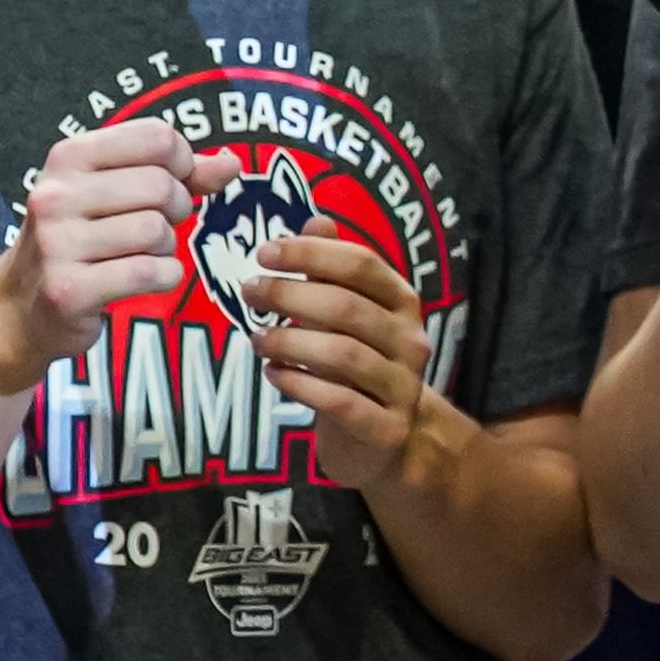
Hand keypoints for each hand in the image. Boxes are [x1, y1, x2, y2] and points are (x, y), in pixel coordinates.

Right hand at [0, 121, 204, 390]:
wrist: (18, 308)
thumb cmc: (80, 239)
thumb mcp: (116, 192)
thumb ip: (179, 174)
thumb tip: (231, 164)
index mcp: (68, 157)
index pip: (156, 137)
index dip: (182, 162)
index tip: (172, 182)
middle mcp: (56, 195)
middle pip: (161, 186)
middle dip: (176, 208)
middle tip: (157, 225)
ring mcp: (57, 244)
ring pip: (157, 231)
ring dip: (166, 247)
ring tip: (141, 253)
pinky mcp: (69, 290)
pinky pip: (150, 272)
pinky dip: (163, 276)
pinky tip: (142, 278)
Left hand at [250, 228, 435, 488]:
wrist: (389, 439)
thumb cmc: (360, 365)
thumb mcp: (351, 312)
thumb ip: (334, 269)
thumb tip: (315, 221)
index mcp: (403, 301)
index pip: (362, 265)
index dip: (311, 254)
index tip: (264, 252)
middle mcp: (410, 339)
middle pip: (347, 307)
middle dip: (290, 295)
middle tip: (249, 290)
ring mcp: (402, 385)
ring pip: (343, 354)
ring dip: (290, 341)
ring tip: (256, 338)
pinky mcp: (386, 427)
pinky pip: (339, 401)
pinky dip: (300, 385)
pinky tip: (273, 373)